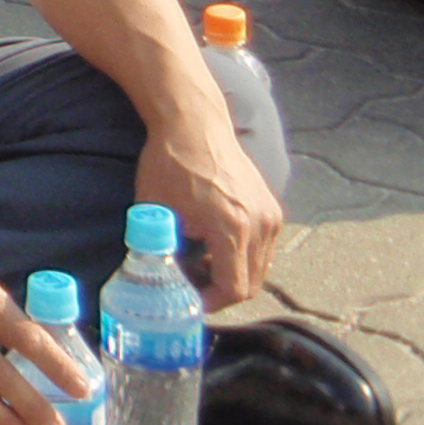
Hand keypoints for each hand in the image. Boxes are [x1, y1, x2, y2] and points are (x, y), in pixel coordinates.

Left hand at [139, 112, 283, 304]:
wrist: (193, 123)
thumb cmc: (169, 163)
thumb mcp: (155, 209)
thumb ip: (158, 248)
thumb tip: (153, 280)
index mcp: (233, 228)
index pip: (233, 288)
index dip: (209, 302)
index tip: (188, 302)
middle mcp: (260, 225)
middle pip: (251, 283)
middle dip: (221, 291)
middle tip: (192, 288)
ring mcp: (271, 215)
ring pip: (260, 267)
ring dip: (234, 274)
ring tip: (200, 266)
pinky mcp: (272, 207)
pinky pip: (263, 248)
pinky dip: (243, 256)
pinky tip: (214, 246)